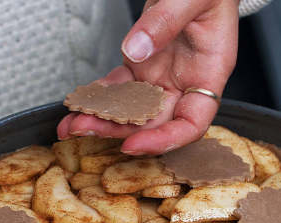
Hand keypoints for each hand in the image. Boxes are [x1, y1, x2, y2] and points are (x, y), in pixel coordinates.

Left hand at [57, 0, 238, 154]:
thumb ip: (166, 20)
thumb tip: (135, 50)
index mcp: (209, 73)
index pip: (191, 124)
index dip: (164, 140)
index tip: (132, 143)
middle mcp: (185, 81)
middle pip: (154, 121)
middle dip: (118, 130)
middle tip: (84, 127)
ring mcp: (163, 76)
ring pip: (132, 109)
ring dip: (102, 118)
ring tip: (72, 121)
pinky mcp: (143, 65)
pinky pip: (119, 88)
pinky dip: (99, 96)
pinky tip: (80, 100)